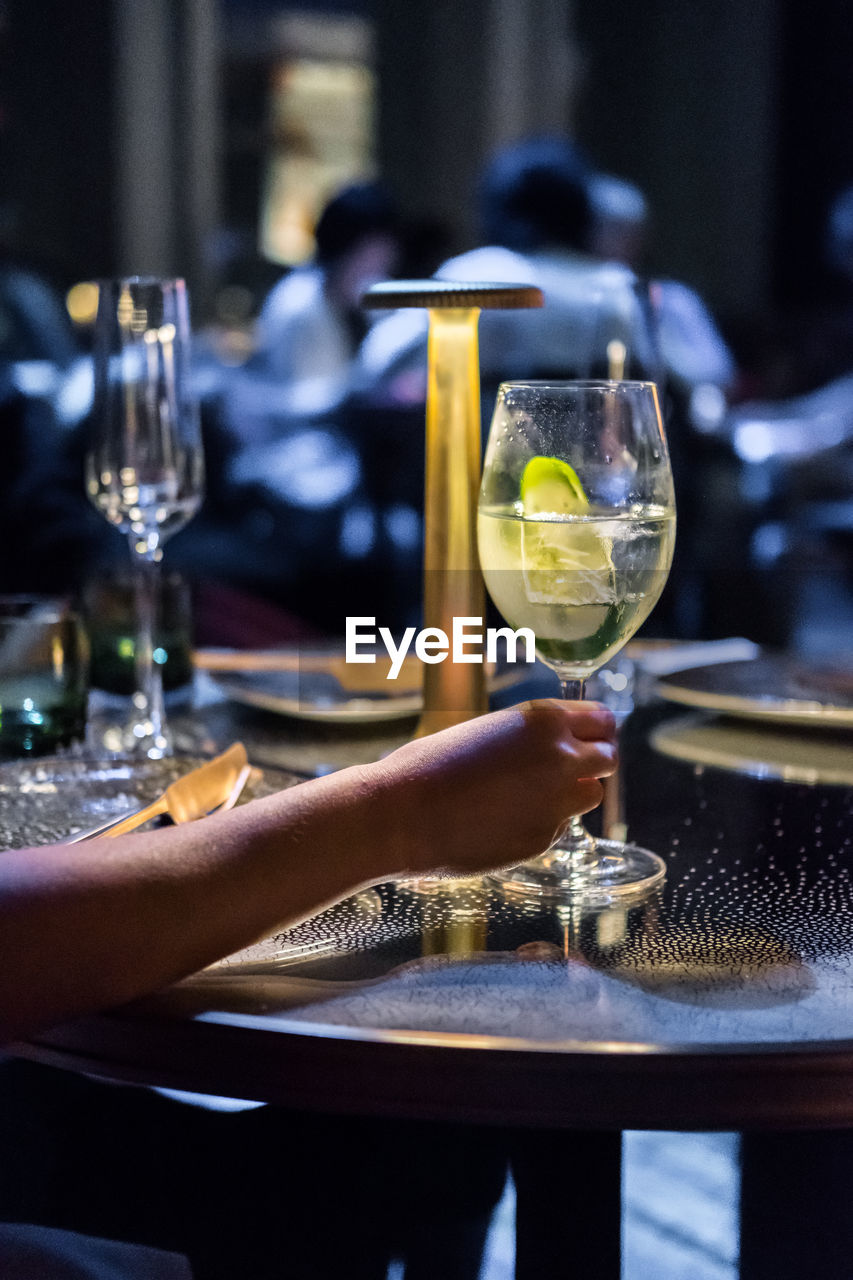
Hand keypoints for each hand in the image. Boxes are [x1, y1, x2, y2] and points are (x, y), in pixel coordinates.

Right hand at [375, 699, 617, 877]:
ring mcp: (557, 802)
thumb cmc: (430, 766)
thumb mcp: (488, 731)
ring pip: (592, 794)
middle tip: (564, 770)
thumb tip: (555, 746)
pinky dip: (544, 823)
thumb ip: (531, 738)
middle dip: (592, 762)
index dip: (595, 730)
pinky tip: (506, 819)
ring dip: (572, 794)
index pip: (603, 720)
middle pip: (608, 757)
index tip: (586, 738)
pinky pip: (560, 826)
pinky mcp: (545, 839)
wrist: (403, 814)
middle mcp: (560, 758)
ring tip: (532, 795)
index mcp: (544, 720)